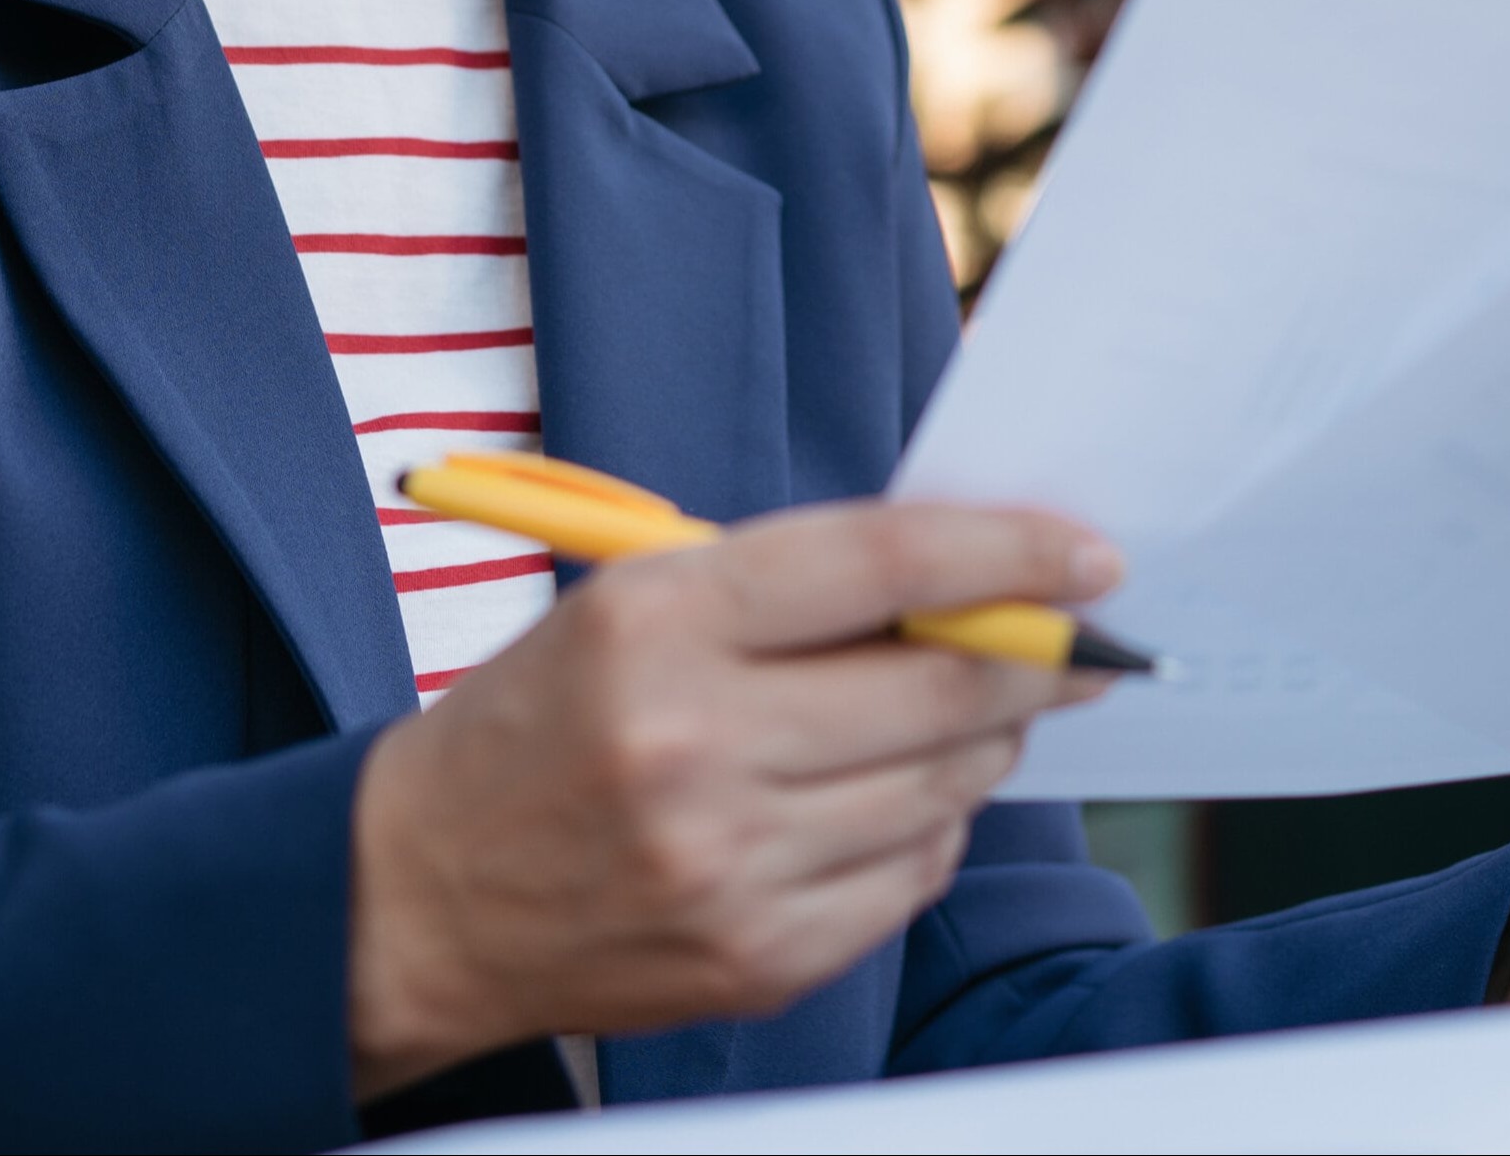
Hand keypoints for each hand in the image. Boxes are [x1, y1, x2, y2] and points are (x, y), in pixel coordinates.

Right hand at [347, 500, 1121, 1099]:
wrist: (421, 892)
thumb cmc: (544, 718)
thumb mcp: (635, 602)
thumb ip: (793, 589)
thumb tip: (973, 584)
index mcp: (656, 622)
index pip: (881, 566)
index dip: (1006, 552)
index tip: (1088, 555)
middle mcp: (693, 745)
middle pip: (937, 690)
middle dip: (1033, 659)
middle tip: (1074, 641)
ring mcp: (727, 865)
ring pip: (941, 788)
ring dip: (986, 743)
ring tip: (972, 714)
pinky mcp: (754, 956)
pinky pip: (908, 877)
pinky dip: (930, 827)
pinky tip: (893, 797)